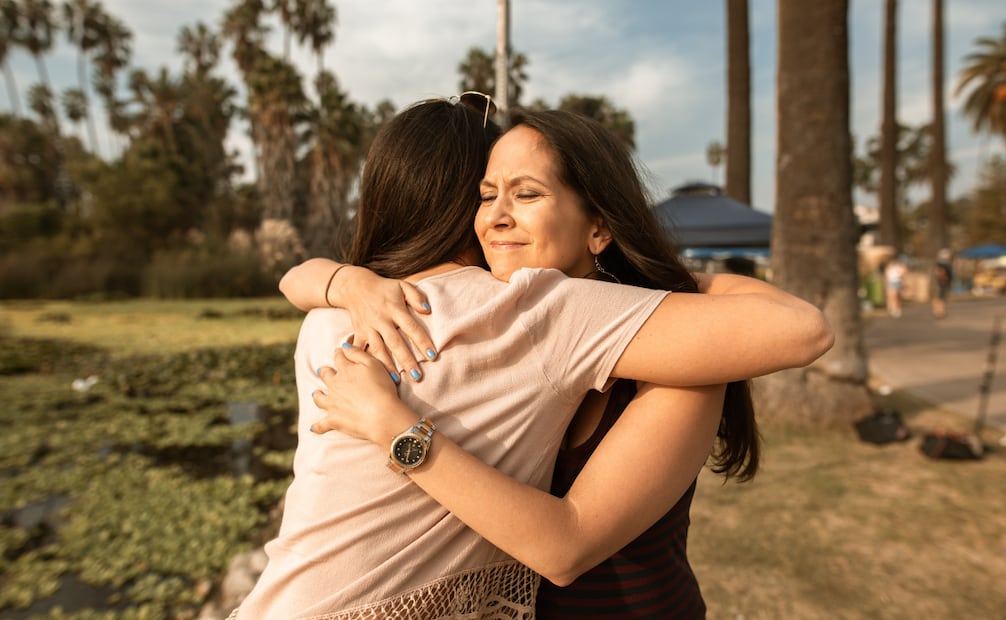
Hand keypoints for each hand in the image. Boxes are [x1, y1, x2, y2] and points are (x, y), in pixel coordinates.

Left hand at [311, 345, 417, 444]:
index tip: (340, 352)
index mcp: (345, 370)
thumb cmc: (382, 388)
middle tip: (325, 371)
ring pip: (319, 397)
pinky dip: (317, 427)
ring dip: (318, 395)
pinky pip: (321, 425)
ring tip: (317, 394)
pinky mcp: (333, 420)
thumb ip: (357, 353)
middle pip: (325, 375)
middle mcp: (335, 385)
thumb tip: (344, 346)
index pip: (339, 357)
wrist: (382, 415)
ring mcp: (332, 403)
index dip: (339, 353)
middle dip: (325, 372)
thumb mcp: (374, 364)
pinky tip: (313, 428)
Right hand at [339, 266, 436, 380]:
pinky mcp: (358, 333)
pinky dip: (365, 362)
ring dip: (387, 366)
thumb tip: (428, 310)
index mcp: (394, 309)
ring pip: (378, 350)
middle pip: (395, 343)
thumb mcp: (402, 286)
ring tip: (397, 381)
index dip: (422, 341)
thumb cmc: (384, 288)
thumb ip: (416, 296)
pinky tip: (372, 374)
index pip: (411, 327)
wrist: (355, 286)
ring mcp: (368, 328)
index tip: (432, 356)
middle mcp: (381, 320)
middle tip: (417, 376)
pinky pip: (361, 350)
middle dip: (406, 360)